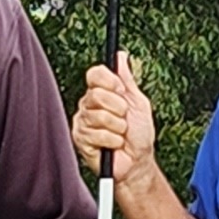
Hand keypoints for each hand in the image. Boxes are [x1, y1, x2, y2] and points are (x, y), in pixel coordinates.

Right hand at [73, 53, 157, 184]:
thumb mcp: (138, 103)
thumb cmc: (139, 135)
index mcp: (102, 93)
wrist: (137, 163)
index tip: (121, 90)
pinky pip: (98, 134)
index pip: (95, 74)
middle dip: (118, 109)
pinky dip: (112, 140)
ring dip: (117, 127)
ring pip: (99, 116)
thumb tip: (120, 56)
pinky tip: (113, 145)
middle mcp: (89, 105)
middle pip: (96, 94)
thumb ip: (127, 80)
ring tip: (120, 135)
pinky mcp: (80, 138)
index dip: (108, 80)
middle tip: (124, 120)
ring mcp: (83, 121)